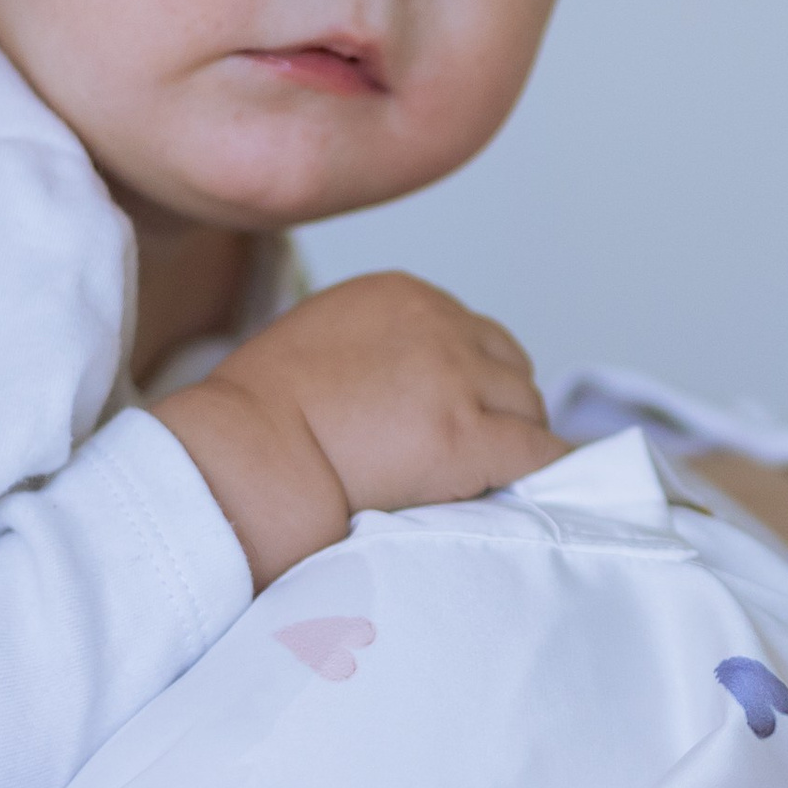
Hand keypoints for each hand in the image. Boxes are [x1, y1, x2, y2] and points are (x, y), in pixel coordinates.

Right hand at [149, 273, 568, 588]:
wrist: (244, 457)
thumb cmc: (260, 420)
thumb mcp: (323, 344)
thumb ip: (380, 350)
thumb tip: (415, 390)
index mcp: (401, 294)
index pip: (473, 334)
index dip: (473, 383)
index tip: (460, 417)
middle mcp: (438, 323)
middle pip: (508, 367)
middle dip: (498, 410)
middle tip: (474, 456)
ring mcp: (457, 378)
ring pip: (528, 410)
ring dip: (512, 443)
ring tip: (479, 481)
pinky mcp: (468, 435)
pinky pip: (540, 453)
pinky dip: (544, 472)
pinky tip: (532, 493)